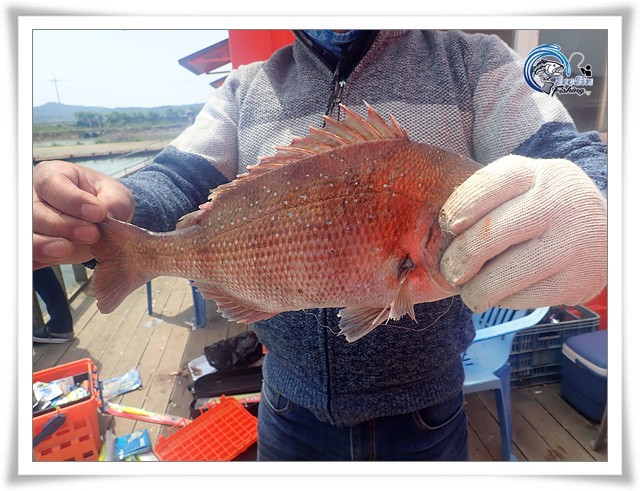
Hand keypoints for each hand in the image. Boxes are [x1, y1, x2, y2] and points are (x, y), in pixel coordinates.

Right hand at [33, 160, 134, 268]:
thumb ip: (112, 204)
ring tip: (68, 249)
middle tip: (91, 234)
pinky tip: (55, 258)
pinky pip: (29, 255)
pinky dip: (40, 258)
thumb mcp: (117, 196)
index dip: (73, 201)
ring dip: (46, 245)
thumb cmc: (107, 201)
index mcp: (53, 175)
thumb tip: (105, 216)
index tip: (98, 214)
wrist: (104, 221)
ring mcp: (31, 223)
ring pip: (28, 234)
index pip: (52, 185)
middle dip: (63, 225)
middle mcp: (34, 197)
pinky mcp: (33, 246)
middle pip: (35, 212)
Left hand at [438, 154, 606, 312]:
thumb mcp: (523, 187)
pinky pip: (524, 297)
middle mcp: (559, 203)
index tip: (447, 228)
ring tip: (470, 291)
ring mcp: (573, 242)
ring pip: (505, 274)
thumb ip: (487, 199)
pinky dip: (504, 299)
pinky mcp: (579, 280)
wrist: (606, 231)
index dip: (458, 209)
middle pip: (489, 235)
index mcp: (537, 174)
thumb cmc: (544, 209)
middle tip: (450, 270)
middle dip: (460, 258)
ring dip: (477, 289)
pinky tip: (502, 293)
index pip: (487, 186)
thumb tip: (437, 236)